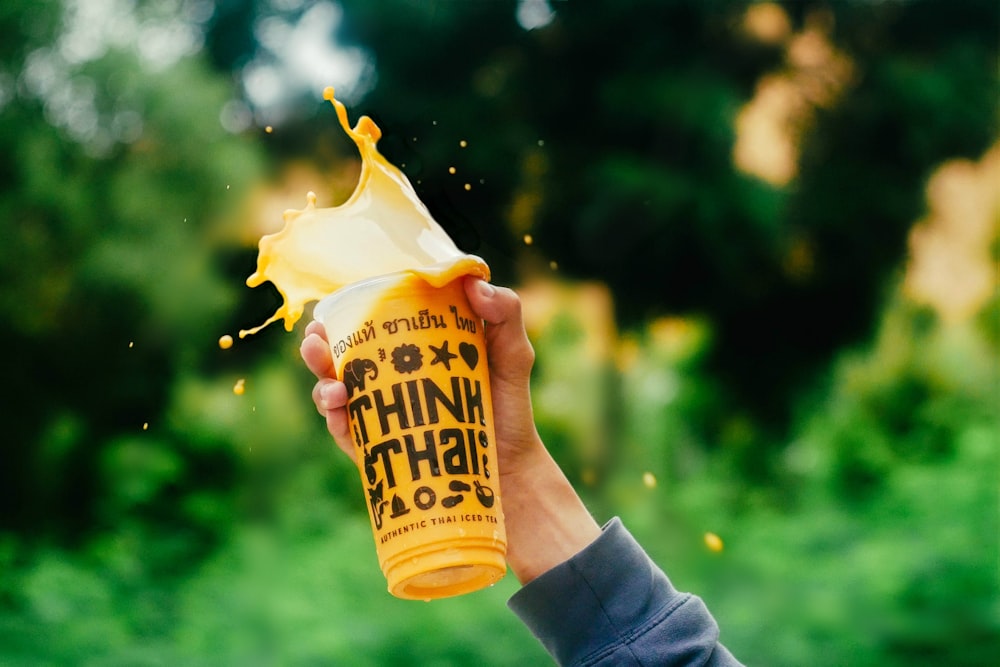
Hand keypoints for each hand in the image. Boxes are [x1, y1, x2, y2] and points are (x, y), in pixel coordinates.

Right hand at [300, 276, 540, 469]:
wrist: (512, 468)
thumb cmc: (508, 407)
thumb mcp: (512, 354)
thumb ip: (505, 313)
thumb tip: (473, 284)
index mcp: (411, 350)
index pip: (370, 325)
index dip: (345, 312)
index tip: (333, 304)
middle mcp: (389, 380)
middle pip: (340, 357)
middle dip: (319, 346)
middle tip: (315, 338)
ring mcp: (381, 415)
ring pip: (335, 394)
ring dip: (321, 383)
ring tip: (330, 382)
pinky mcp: (379, 449)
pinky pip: (347, 434)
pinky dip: (336, 421)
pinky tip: (340, 409)